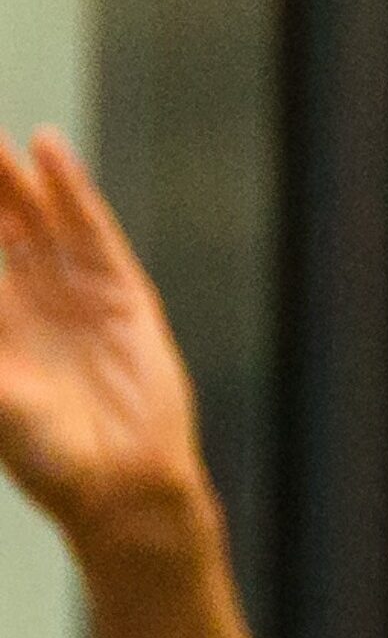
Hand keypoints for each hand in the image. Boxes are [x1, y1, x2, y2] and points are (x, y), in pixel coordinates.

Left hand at [0, 136, 211, 568]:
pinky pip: (94, 232)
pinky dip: (73, 191)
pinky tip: (51, 152)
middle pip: (1, 227)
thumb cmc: (42, 455)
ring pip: (43, 221)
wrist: (122, 486)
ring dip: (19, 179)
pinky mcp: (124, 298)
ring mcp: (80, 299)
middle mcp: (32, 306)